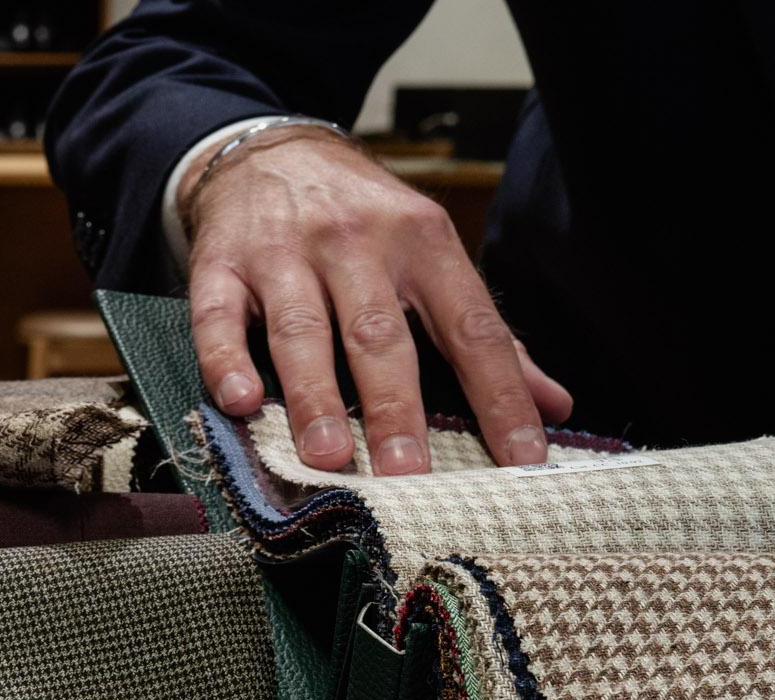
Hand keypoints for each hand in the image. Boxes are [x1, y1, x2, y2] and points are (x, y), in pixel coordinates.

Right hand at [183, 127, 572, 474]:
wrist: (270, 150)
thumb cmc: (361, 218)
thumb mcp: (430, 254)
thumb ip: (485, 334)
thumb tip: (555, 403)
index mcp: (424, 243)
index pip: (472, 327)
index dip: (500, 394)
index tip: (521, 459)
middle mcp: (357, 241)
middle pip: (380, 333)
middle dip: (395, 406)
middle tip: (407, 474)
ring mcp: (285, 251)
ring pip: (302, 329)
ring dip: (314, 396)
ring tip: (328, 456)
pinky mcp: (222, 263)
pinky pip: (219, 316)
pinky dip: (226, 359)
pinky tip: (240, 400)